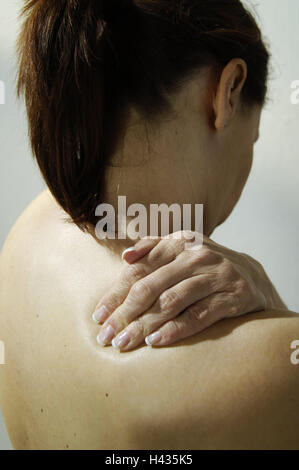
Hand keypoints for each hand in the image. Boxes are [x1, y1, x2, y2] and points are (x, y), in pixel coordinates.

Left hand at [92, 232, 284, 350]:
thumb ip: (153, 248)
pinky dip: (176, 329)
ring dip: (145, 325)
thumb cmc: (204, 266)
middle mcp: (196, 255)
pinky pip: (199, 315)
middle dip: (124, 314)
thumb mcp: (181, 249)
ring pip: (172, 302)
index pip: (138, 269)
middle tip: (107, 336)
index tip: (99, 316)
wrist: (252, 276)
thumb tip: (125, 256)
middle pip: (151, 286)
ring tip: (125, 342)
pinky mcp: (233, 297)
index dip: (116, 293)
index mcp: (178, 242)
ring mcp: (216, 275)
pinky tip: (156, 341)